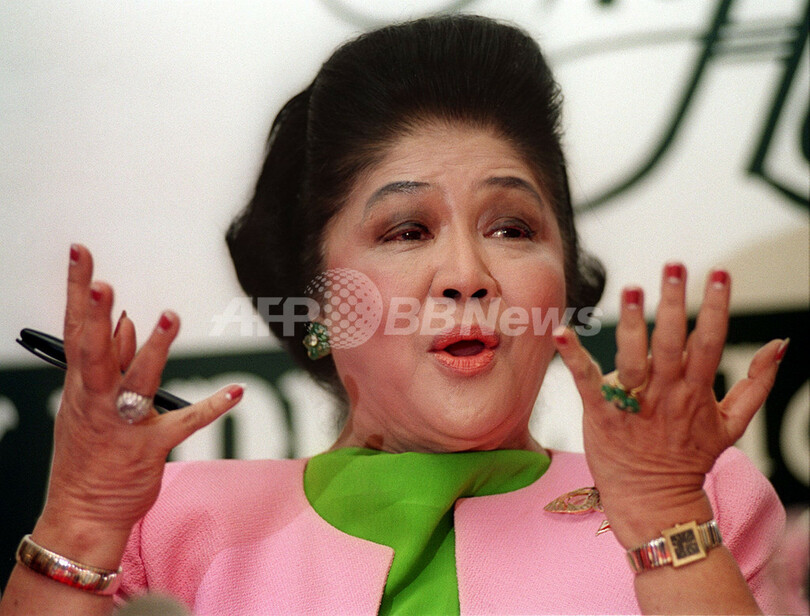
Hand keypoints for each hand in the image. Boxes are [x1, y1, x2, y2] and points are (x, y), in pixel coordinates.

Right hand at [34, 245, 242, 563]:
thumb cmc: (87, 452)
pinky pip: (184, 423)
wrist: (82, 512)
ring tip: (171, 317)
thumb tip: (124, 321)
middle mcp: (96, 401)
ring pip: (138, 382)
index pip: (76, 328)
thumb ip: (109, 361)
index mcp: (80, 385)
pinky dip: (211, 406)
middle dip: (95, 317)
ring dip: (154, 349)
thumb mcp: (87, 404)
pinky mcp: (150, 448)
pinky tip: (235, 390)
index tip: (80, 254)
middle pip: (94, 352)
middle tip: (101, 282)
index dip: (77, 291)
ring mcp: (123, 425)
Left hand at [553, 263, 786, 546]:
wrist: (653, 500)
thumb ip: (757, 383)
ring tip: (632, 290)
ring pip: (634, 359)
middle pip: (672, 344)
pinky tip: (561, 332)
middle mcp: (665, 395)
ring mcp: (633, 405)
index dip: (716, 307)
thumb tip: (781, 344)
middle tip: (674, 267)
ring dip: (633, 324)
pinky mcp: (601, 414)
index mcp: (696, 392)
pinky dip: (573, 357)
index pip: (709, 342)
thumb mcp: (733, 423)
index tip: (719, 273)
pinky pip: (586, 382)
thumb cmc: (689, 457)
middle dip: (674, 303)